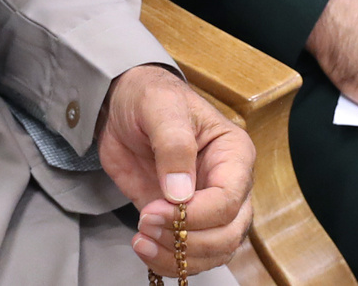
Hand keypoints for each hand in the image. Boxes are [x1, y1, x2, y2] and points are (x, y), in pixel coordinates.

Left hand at [96, 64, 253, 275]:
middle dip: (187, 241)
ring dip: (176, 256)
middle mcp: (228, 185)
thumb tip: (181, 193)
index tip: (155, 210)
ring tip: (141, 240)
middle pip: (228, 234)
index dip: (195, 215)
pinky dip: (168, 261)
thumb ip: (173, 146)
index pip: (229, 201)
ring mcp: (206, 207)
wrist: (123, 106)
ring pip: (213, 252)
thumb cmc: (150, 97)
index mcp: (234, 154)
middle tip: (146, 224)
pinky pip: (189, 256)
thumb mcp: (161, 107)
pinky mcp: (183, 221)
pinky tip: (143, 245)